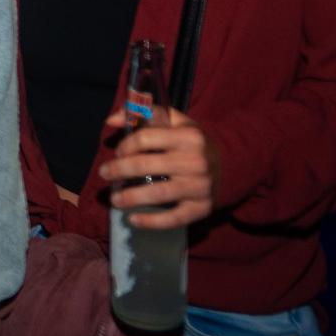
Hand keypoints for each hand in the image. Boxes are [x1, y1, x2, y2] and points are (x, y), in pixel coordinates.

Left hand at [98, 105, 219, 229]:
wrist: (231, 166)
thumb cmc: (193, 142)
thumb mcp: (175, 121)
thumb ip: (144, 114)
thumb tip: (110, 120)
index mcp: (188, 137)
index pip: (146, 138)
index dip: (126, 145)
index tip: (118, 152)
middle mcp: (195, 161)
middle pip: (146, 165)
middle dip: (119, 170)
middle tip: (104, 174)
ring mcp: (200, 187)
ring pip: (158, 193)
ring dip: (131, 197)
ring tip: (114, 199)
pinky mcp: (202, 208)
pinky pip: (174, 218)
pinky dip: (152, 221)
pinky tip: (133, 219)